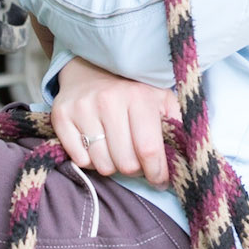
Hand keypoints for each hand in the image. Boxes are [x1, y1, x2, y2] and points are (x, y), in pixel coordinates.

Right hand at [51, 56, 178, 188]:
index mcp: (138, 96)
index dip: (157, 172)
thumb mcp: (160, 98)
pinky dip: (89, 161)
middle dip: (134, 169)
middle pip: (125, 163)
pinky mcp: (62, 115)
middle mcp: (109, 100)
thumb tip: (186, 154)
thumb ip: (175, 123)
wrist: (90, 68)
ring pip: (102, 165)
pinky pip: (79, 160)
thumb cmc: (132, 90)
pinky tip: (95, 145)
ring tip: (115, 150)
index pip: (149, 150)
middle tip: (135, 161)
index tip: (160, 180)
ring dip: (111, 165)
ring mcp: (83, 108)